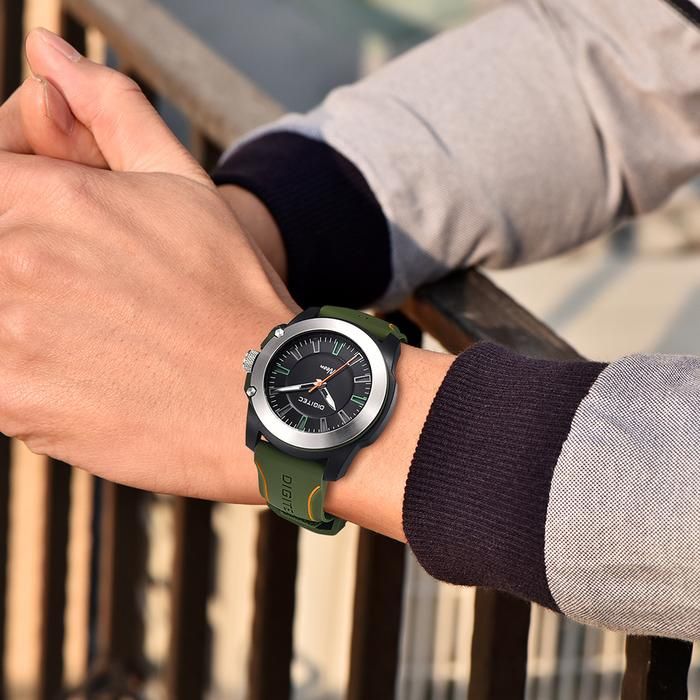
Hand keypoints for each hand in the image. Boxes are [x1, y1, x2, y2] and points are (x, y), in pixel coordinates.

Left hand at [0, 29, 454, 541]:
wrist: (263, 397)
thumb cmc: (231, 292)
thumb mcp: (184, 185)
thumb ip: (112, 110)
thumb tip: (49, 54)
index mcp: (53, 196)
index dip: (18, 196)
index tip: (50, 226)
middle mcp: (15, 259)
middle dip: (22, 263)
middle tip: (87, 292)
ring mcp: (8, 336)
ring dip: (20, 317)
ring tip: (87, 334)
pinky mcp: (13, 403)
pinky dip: (22, 373)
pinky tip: (80, 373)